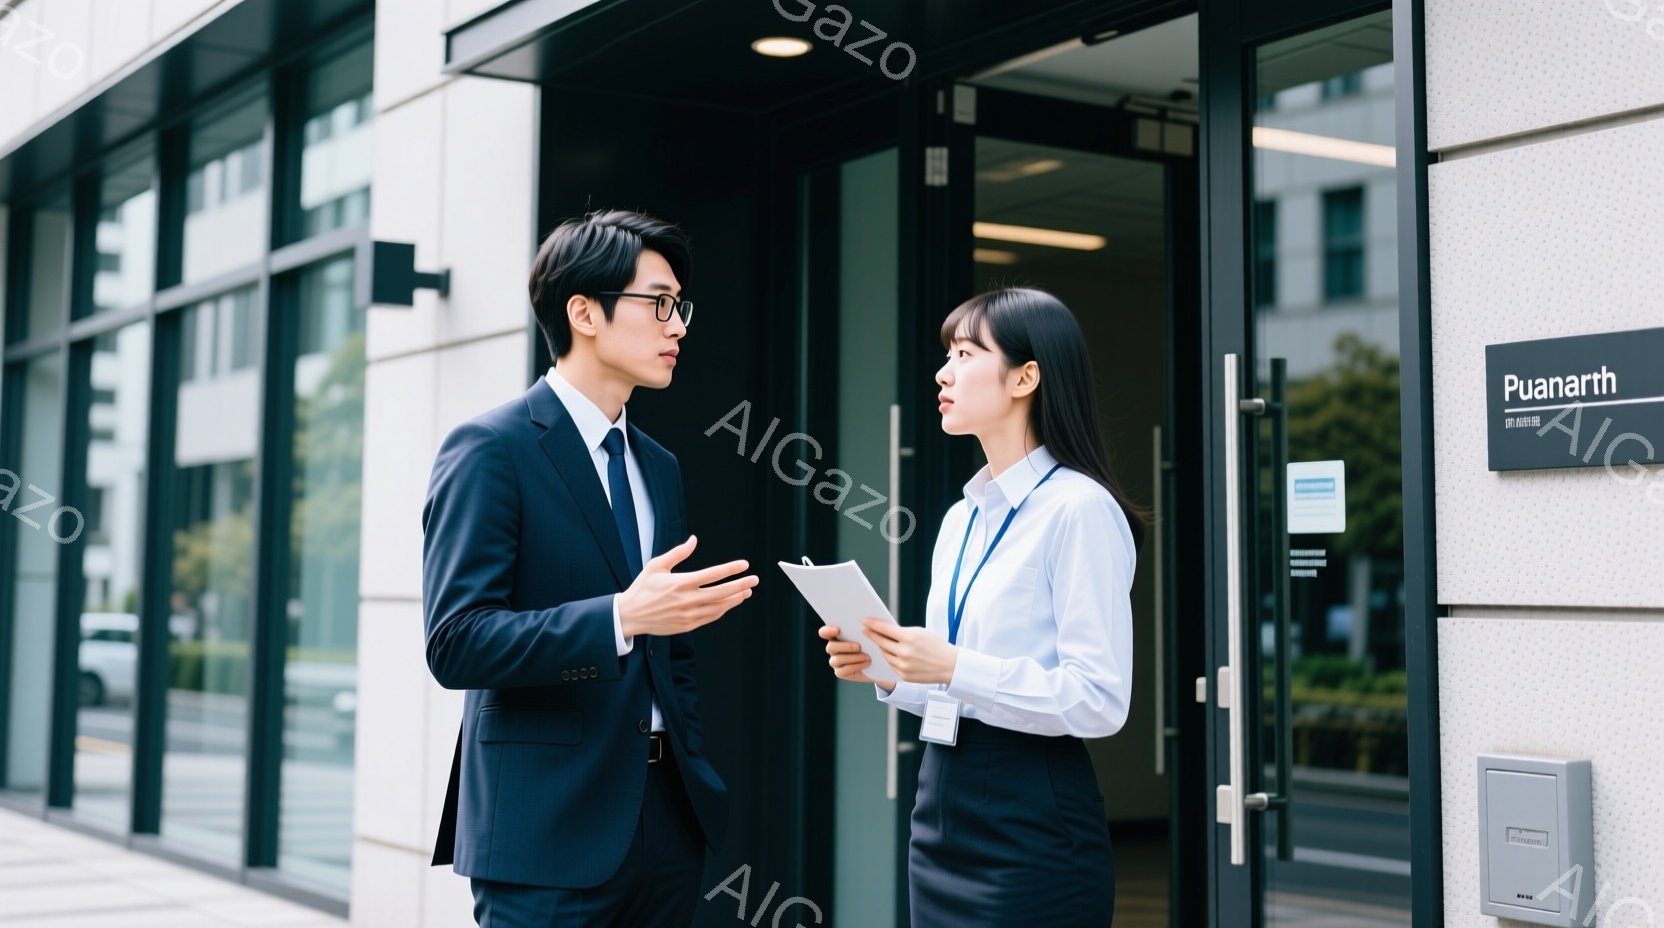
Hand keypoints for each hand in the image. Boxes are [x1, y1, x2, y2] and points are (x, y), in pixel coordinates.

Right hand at [617, 535, 757, 637]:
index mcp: (680, 583)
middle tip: (754, 580)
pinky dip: (723, 610)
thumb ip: (678, 553)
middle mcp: (686, 599)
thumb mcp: (656, 565)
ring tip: (746, 592)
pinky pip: (711, 617)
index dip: (731, 569)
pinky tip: (730, 603)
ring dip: (735, 599)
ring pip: (719, 607)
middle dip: (741, 585)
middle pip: (721, 592)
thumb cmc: (643, 588)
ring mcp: (688, 614)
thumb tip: (694, 540)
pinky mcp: (688, 625)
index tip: (744, 565)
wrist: (630, 615)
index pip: (712, 574)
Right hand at [818, 625, 893, 691]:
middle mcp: (833, 648)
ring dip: (853, 658)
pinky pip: (842, 671)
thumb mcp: (871, 632)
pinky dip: (855, 667)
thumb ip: (865, 626)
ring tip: (868, 657)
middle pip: (831, 647)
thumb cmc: (874, 642)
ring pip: (837, 660)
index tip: (837, 630)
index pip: (824, 632)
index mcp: (836, 635)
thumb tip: (867, 619)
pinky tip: (867, 663)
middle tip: (859, 646)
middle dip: (845, 647)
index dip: (827, 631)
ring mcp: (835, 661)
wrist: (880, 661)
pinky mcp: (840, 672)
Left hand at [864, 619, 956, 684]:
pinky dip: (888, 658)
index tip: (865, 621)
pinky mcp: (903, 676)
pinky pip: (890, 664)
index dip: (873, 624)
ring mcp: (903, 665)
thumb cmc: (936, 646)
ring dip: (880, 647)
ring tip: (877, 641)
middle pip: (881, 642)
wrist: (950, 665)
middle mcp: (904, 652)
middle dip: (872, 635)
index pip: (885, 629)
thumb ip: (902, 632)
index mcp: (909, 638)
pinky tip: (886, 652)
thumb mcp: (920, 633)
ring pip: (884, 654)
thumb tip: (885, 630)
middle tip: (865, 630)